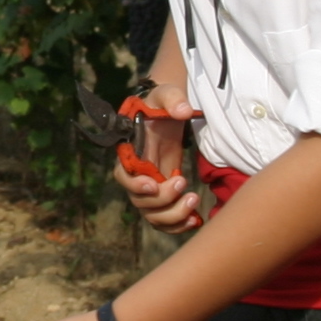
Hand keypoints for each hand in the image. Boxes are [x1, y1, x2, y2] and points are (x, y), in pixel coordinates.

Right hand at [114, 92, 202, 232]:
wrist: (167, 114)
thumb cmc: (161, 103)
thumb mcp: (165, 95)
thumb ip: (173, 99)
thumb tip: (184, 111)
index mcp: (131, 153)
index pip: (124, 177)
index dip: (135, 185)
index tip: (154, 183)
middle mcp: (137, 176)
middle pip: (140, 202)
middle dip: (163, 199)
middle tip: (184, 182)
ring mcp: (151, 188)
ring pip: (153, 216)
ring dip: (173, 215)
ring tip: (194, 200)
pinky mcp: (165, 194)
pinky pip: (166, 219)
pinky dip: (178, 225)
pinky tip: (196, 219)